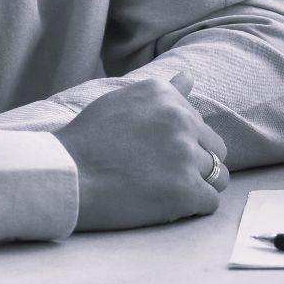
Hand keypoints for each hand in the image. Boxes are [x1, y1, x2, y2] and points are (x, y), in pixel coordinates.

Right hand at [55, 71, 228, 231]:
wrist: (65, 178)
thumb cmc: (86, 141)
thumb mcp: (121, 101)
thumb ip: (162, 91)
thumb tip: (188, 76)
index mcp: (165, 95)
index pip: (199, 123)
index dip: (181, 143)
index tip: (155, 155)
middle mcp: (181, 119)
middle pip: (215, 148)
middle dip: (196, 163)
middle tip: (163, 176)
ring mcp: (185, 155)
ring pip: (218, 175)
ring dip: (198, 185)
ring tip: (166, 191)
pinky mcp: (185, 190)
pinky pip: (211, 202)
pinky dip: (194, 207)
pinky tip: (170, 206)